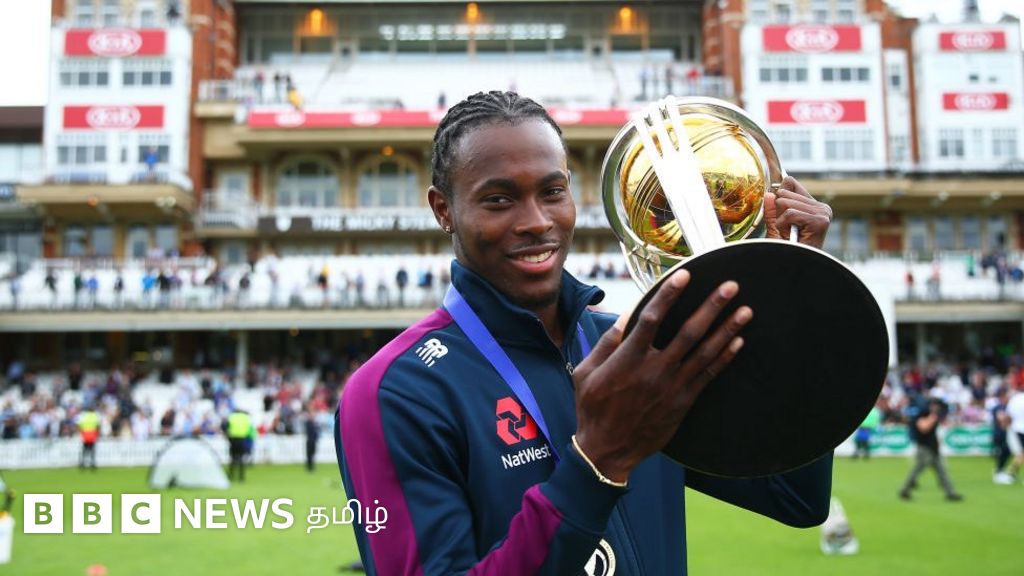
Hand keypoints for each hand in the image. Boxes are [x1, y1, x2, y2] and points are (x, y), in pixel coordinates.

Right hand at [572, 270, 751, 482]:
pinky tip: (739, 341)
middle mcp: (654, 369)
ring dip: (727, 329)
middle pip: (688, 332)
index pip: (651, 318)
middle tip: (730, 286)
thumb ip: (607, 342)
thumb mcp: (587, 372)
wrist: (607, 450)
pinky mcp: (683, 401)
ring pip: (705, 352)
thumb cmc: (593, 408)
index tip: (685, 275)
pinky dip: (725, 357)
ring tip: (745, 310)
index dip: (669, 295)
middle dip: (711, 307)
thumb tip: (627, 315)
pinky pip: (709, 375)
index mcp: (628, 358)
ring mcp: (672, 386)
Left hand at [764, 176, 831, 248]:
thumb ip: (772, 211)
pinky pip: (789, 213)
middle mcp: (821, 207)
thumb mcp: (776, 228)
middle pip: (784, 191)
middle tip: (786, 231)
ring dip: (780, 222)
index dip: (778, 197)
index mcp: (813, 206)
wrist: (794, 270)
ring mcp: (823, 213)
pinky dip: (784, 226)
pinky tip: (791, 237)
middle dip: (778, 213)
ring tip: (789, 235)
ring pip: (785, 203)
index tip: (779, 216)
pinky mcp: (820, 221)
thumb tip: (769, 194)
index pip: (790, 183)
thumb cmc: (786, 252)